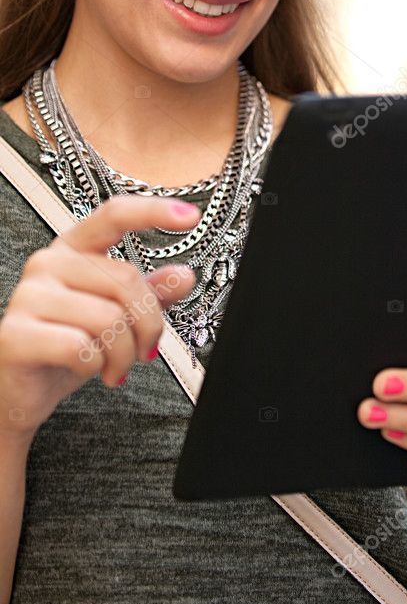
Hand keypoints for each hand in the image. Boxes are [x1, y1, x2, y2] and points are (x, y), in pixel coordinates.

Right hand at [0, 195, 198, 441]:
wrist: (20, 391)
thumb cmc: (68, 349)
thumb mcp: (117, 317)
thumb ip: (149, 293)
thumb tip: (184, 275)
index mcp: (72, 250)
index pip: (113, 216)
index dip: (153, 212)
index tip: (191, 216)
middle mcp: (47, 264)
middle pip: (126, 281)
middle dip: (148, 326)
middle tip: (145, 352)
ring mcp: (28, 296)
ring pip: (109, 319)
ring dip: (123, 354)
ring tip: (113, 367)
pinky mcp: (16, 334)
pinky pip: (82, 347)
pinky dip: (96, 366)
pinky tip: (87, 369)